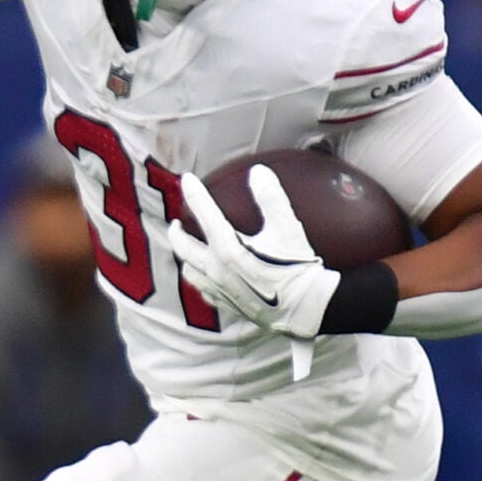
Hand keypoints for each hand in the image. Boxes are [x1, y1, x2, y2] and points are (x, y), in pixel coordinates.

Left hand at [167, 167, 340, 339]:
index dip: (194, 193)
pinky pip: (204, 291)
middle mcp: (216, 269)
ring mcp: (220, 289)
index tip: (187, 179)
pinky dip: (200, 280)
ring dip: (185, 258)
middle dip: (177, 232)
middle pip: (183, 247)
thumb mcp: (287, 229)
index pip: (204, 213)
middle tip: (177, 223)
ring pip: (189, 271)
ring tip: (188, 250)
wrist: (305, 308)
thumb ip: (271, 198)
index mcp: (227, 247)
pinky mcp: (228, 304)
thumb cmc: (297, 268)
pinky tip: (208, 278)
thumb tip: (259, 172)